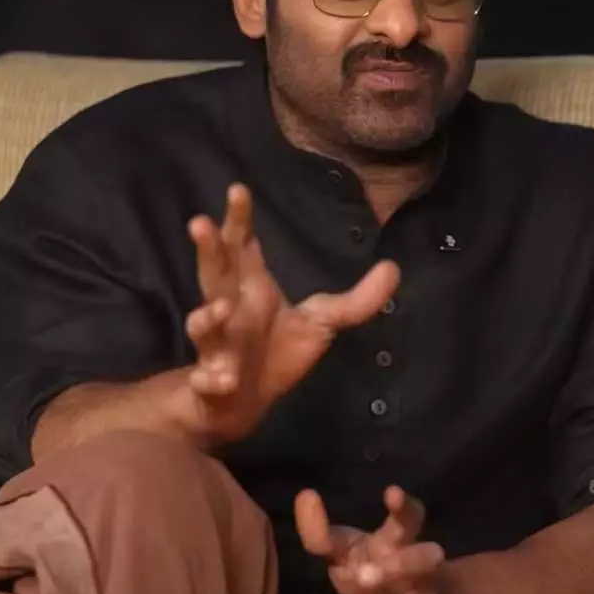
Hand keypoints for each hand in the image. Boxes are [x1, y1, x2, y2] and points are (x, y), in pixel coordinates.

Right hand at [174, 183, 399, 444]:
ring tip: (221, 308)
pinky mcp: (211, 382)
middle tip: (200, 223)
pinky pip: (207, 380)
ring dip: (206, 317)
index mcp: (251, 287)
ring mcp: (216, 345)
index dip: (239, 219)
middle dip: (207, 250)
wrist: (247, 403)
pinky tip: (224, 377)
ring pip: (201, 326)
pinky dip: (212, 379)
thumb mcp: (324, 323)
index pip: (242, 245)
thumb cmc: (278, 351)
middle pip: (213, 273)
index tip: (239, 190)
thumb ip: (359, 300)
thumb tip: (393, 268)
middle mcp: (227, 308)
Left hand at [296, 485, 446, 593]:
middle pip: (425, 561)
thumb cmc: (369, 569)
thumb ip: (320, 531)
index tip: (391, 493)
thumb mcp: (342, 549)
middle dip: (404, 564)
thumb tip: (305, 495)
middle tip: (364, 574)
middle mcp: (419, 573)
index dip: (404, 505)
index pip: (411, 517)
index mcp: (400, 542)